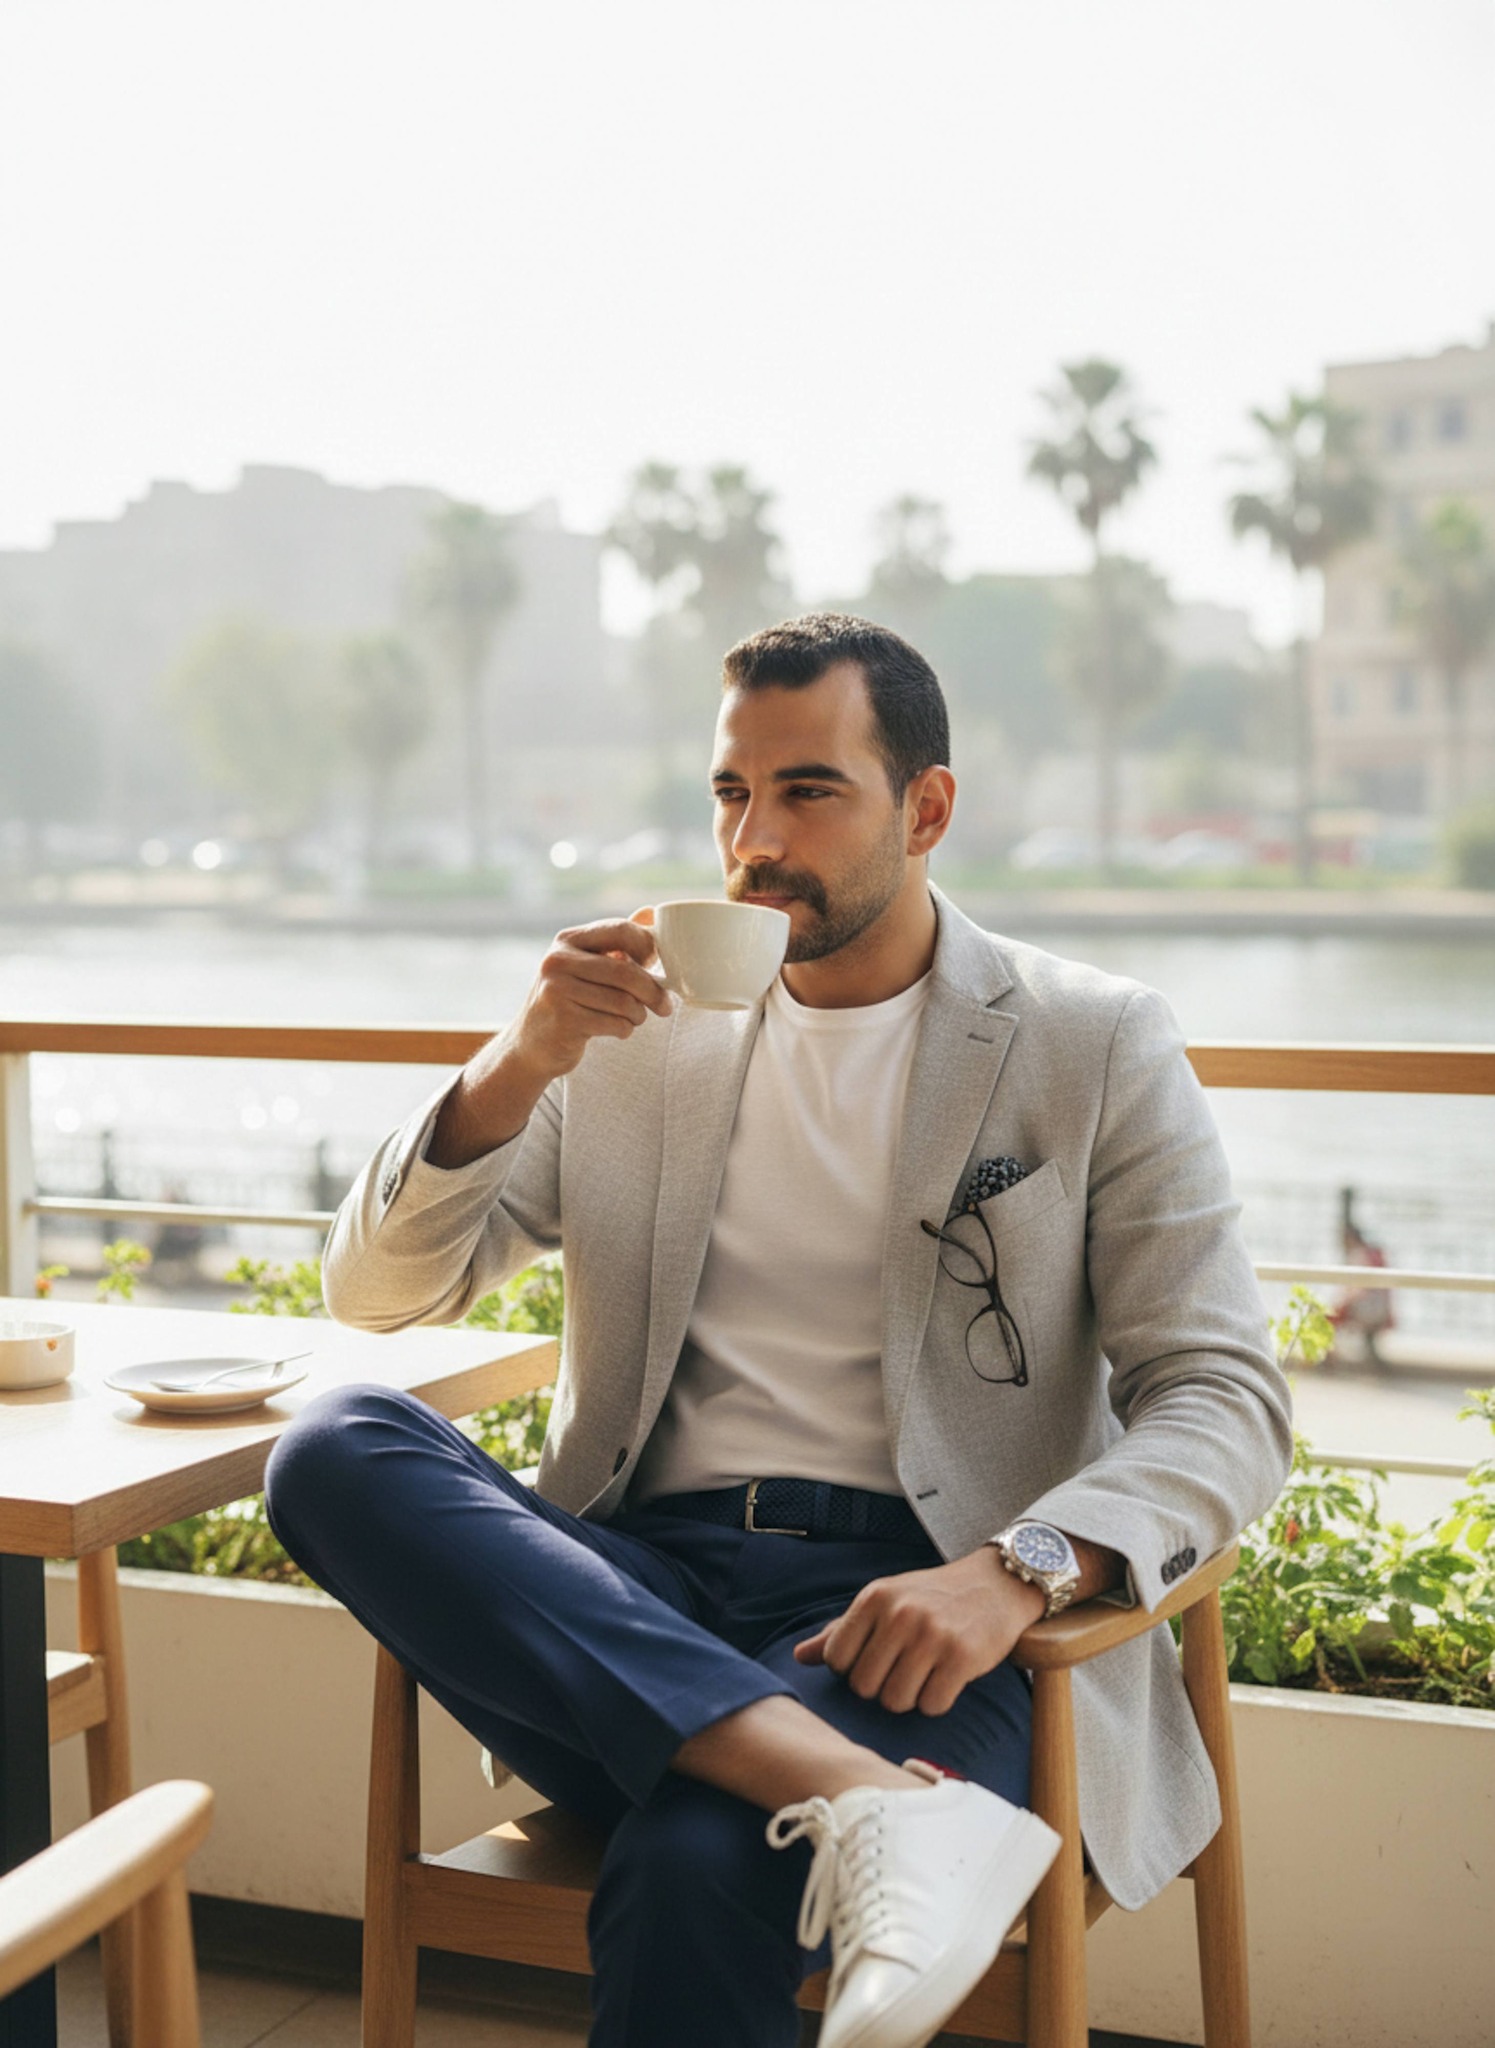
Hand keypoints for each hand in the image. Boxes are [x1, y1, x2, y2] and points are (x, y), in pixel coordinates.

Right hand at [510, 913, 672, 1081]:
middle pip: (625, 971)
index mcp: (567, 940)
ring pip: (623, 1001)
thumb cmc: (569, 1001)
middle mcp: (558, 961)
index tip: (657, 964)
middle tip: (665, 1005)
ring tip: (635, 1018)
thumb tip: (650, 912)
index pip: (620, 930)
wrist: (532, 1045)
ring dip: (639, 1014)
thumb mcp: (586, 966)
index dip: (647, 946)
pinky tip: (618, 1029)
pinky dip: (625, 1029)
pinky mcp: (563, 1021)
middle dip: (653, 991)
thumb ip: (616, 941)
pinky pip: (614, 1024)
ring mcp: (557, 990)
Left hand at [793, 1548, 1046, 1716]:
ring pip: (896, 1701)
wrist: (996, 1583)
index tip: (875, 1660)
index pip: (836, 1659)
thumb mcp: (885, 1601)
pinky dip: (937, 1701)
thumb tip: (798, 1657)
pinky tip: (946, 1679)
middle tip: (902, 1670)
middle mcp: (900, 1613)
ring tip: (924, 1674)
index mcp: (875, 1597)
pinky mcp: (962, 1657)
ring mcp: (932, 1635)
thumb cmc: (931, 1598)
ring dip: (909, 1698)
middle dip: (881, 1687)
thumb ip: (842, 1631)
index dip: (852, 1670)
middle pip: (864, 1687)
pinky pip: (932, 1705)